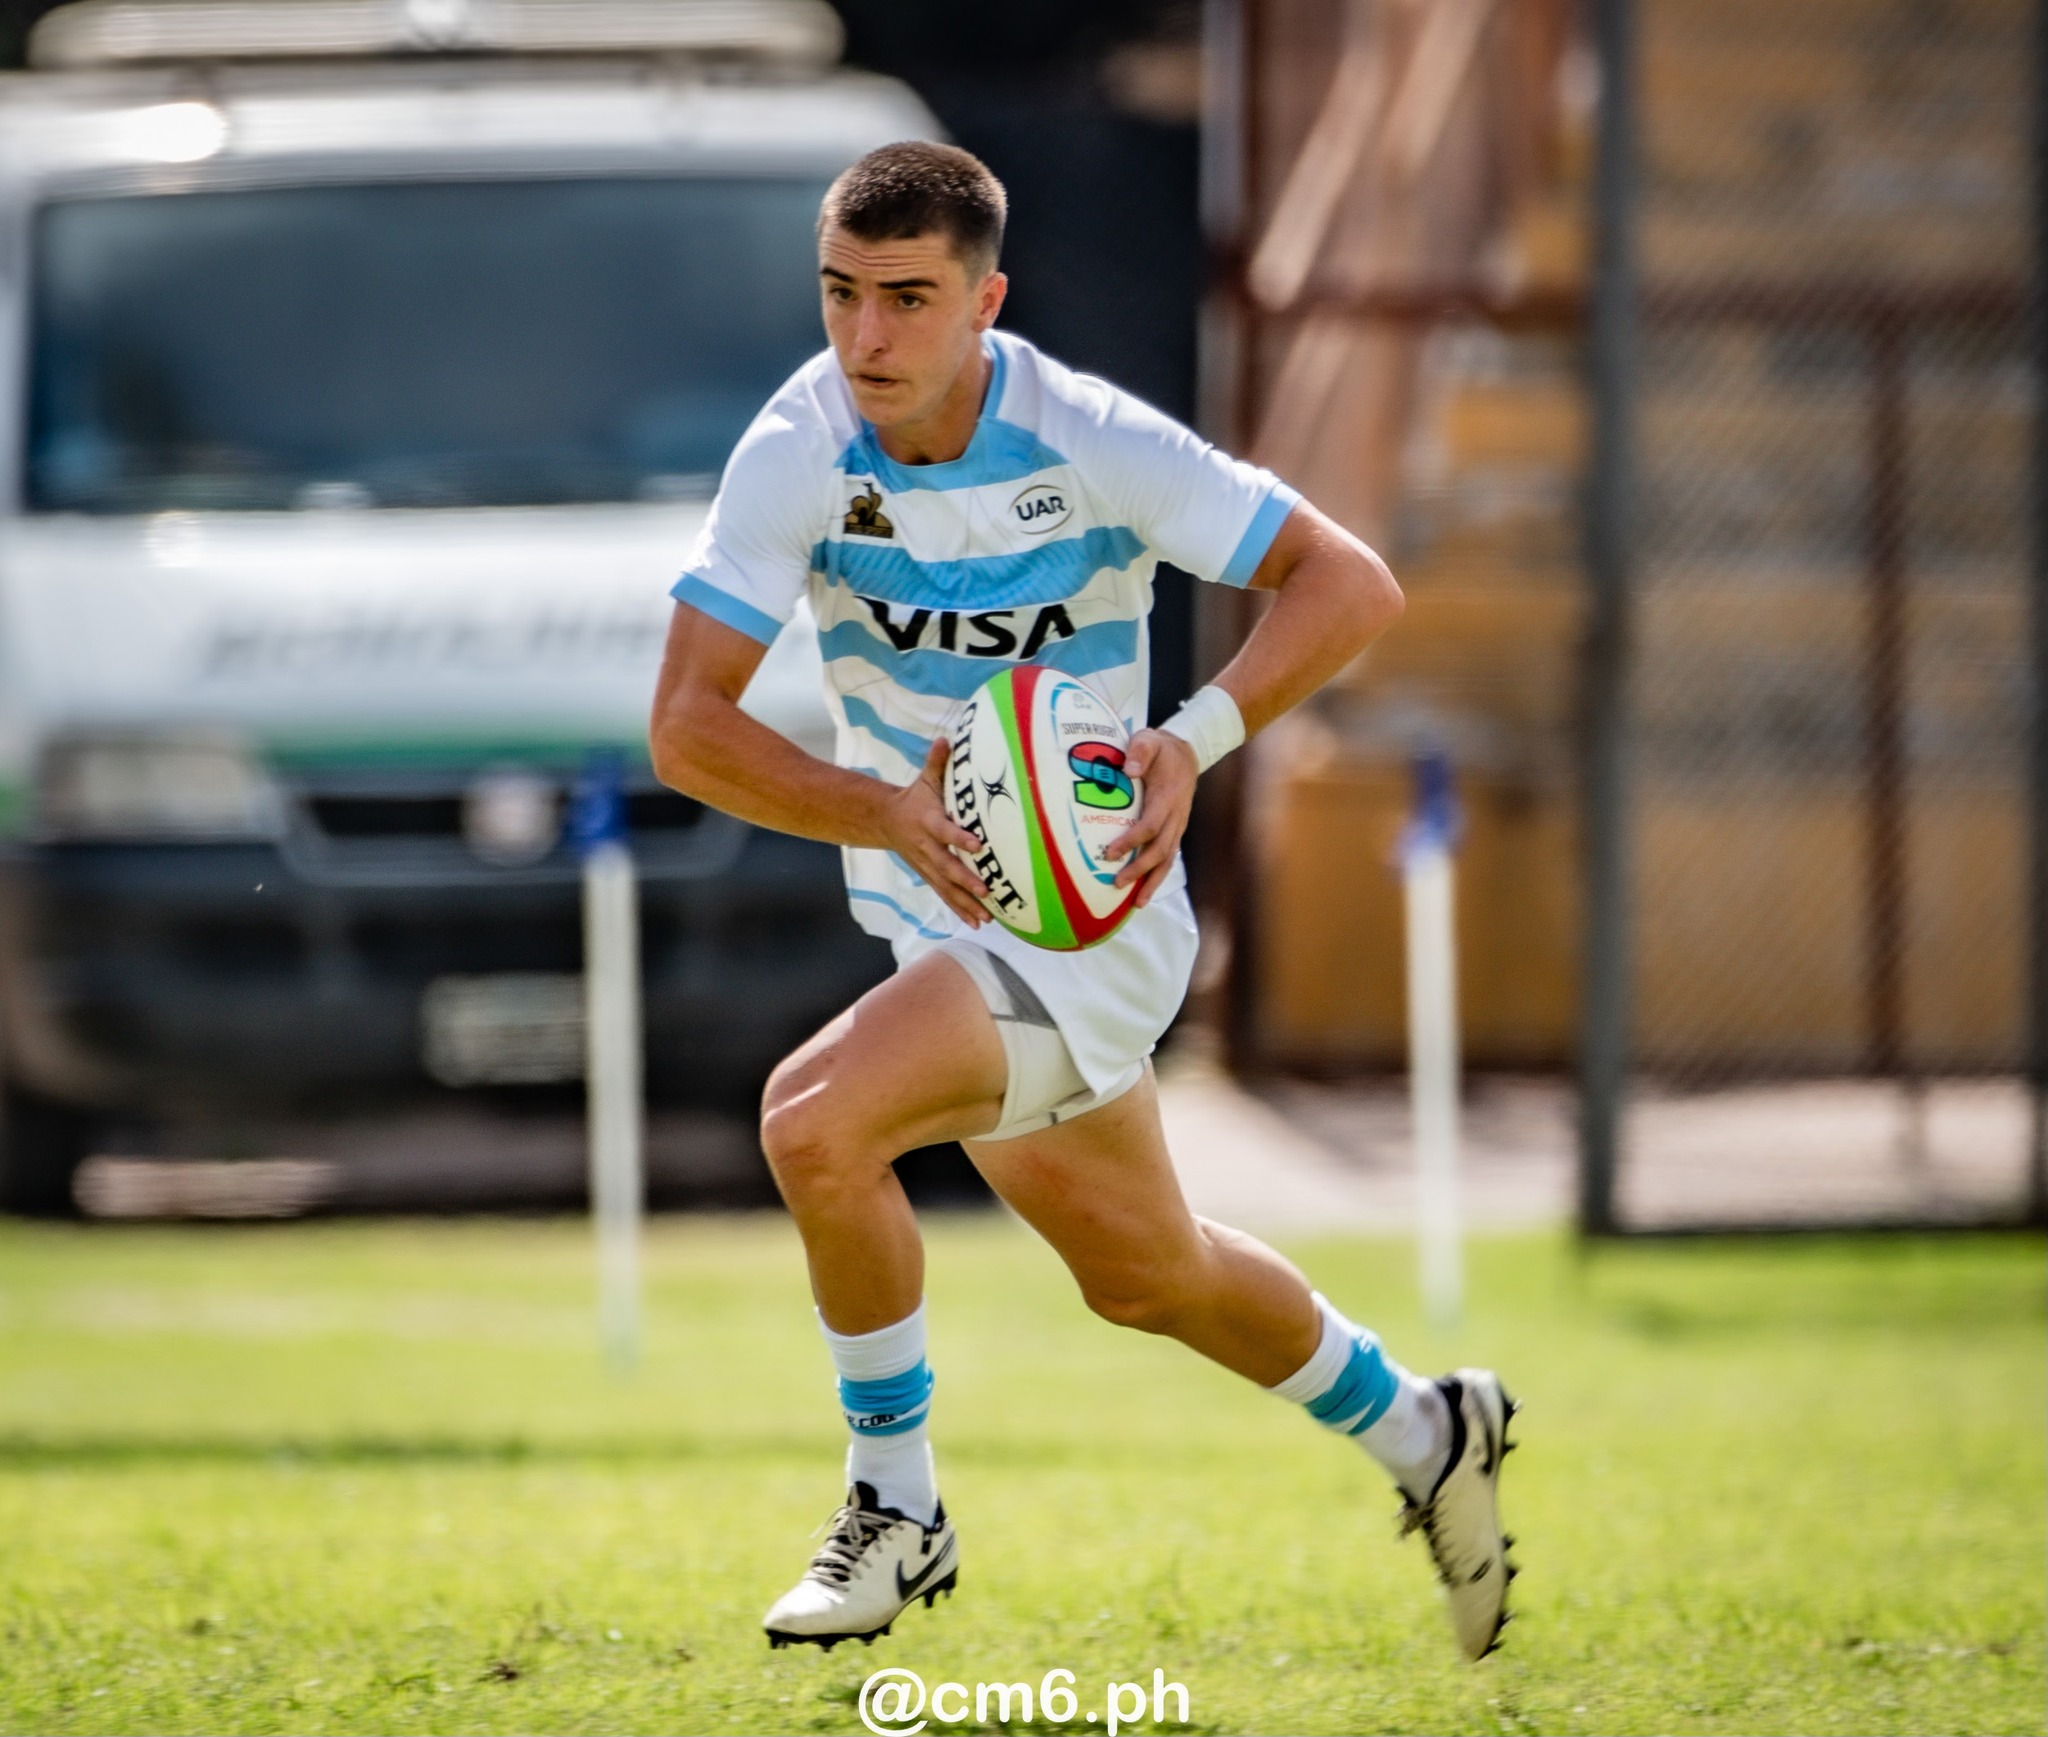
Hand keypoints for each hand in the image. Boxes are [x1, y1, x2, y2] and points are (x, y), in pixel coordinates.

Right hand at [881, 737, 990, 926]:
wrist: (886, 821)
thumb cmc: (915, 798)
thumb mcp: (924, 780)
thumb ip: (937, 762)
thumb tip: (946, 740)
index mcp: (928, 822)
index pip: (945, 831)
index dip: (960, 838)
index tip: (979, 846)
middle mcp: (926, 848)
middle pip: (947, 866)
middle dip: (966, 881)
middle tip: (986, 891)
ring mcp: (926, 865)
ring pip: (946, 887)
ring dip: (966, 903)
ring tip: (986, 918)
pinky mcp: (929, 876)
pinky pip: (945, 895)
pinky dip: (960, 909)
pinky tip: (977, 923)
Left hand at [1106, 728, 1196, 906]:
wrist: (1187, 752)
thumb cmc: (1161, 748)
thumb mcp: (1149, 740)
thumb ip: (1139, 752)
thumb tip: (1128, 770)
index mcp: (1168, 796)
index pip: (1150, 824)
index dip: (1131, 841)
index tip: (1109, 852)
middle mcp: (1176, 815)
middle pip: (1161, 849)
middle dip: (1140, 869)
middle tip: (1116, 883)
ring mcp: (1178, 825)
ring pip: (1168, 859)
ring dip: (1152, 881)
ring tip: (1137, 904)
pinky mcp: (1175, 830)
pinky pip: (1168, 857)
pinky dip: (1157, 876)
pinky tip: (1143, 893)